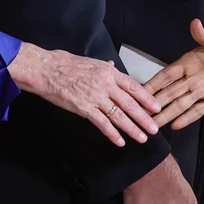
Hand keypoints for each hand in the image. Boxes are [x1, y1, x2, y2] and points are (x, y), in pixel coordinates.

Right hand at [9, 44, 159, 145]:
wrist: (47, 70)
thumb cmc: (66, 64)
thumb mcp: (91, 62)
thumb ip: (105, 67)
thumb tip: (114, 66)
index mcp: (109, 72)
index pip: (133, 87)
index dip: (146, 98)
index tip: (156, 107)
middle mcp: (106, 85)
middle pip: (130, 104)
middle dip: (144, 118)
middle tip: (155, 128)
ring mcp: (96, 97)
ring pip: (119, 116)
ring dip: (132, 128)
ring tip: (142, 138)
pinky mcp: (84, 108)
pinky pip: (102, 123)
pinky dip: (112, 134)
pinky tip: (120, 142)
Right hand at [146, 20, 203, 130]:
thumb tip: (195, 24)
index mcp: (190, 62)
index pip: (167, 75)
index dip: (153, 83)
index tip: (138, 92)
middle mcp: (193, 77)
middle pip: (170, 93)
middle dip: (155, 103)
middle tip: (140, 114)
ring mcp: (203, 90)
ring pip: (181, 104)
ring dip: (167, 114)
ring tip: (153, 125)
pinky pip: (198, 110)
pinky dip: (187, 118)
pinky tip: (175, 125)